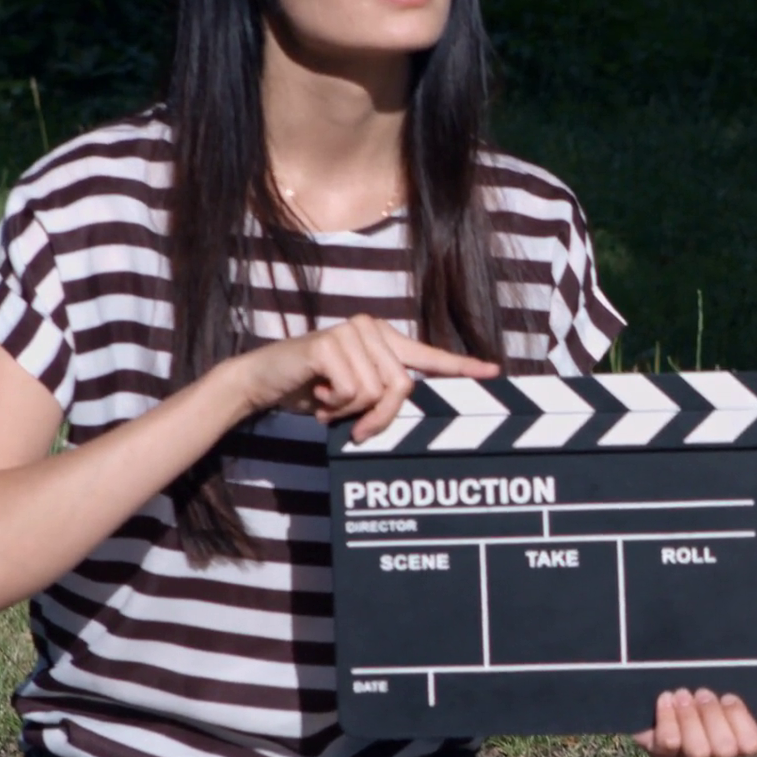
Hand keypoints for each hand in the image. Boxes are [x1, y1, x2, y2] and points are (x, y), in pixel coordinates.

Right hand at [226, 314, 499, 440]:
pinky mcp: (330, 343)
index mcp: (384, 341)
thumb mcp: (354, 396)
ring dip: (349, 410)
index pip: (429, 355)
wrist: (263, 381)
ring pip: (376, 391)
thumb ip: (383, 398)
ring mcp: (352, 332)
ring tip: (328, 402)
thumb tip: (407, 410)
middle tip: (355, 426)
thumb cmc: (311, 390)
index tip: (494, 372)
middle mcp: (372, 329)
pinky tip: (317, 393)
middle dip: (379, 415)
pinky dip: (333, 404)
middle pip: (403, 386)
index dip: (462, 367)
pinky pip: (352, 390)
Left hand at [632, 673, 756, 756]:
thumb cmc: (715, 677)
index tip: (730, 695)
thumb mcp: (750, 674)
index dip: (740, 721)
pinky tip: (666, 698)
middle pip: (723, 750)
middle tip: (703, 691)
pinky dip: (668, 719)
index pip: (751, 745)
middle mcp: (716, 751)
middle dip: (713, 717)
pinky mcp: (661, 751)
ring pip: (696, 751)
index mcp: (739, 736)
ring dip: (689, 717)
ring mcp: (688, 754)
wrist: (668, 672)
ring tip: (683, 692)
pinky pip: (666, 746)